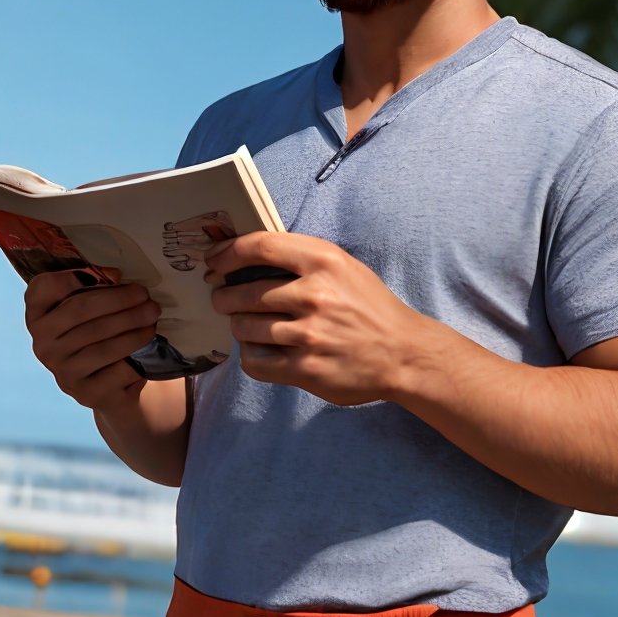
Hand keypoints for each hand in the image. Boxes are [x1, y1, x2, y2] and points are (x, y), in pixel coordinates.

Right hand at [24, 270, 160, 413]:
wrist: (106, 386)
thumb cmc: (96, 336)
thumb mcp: (87, 310)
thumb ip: (91, 286)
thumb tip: (114, 276)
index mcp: (37, 317)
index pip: (45, 288)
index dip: (74, 275)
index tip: (114, 273)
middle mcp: (43, 345)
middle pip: (82, 312)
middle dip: (120, 301)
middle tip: (147, 298)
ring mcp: (63, 372)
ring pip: (104, 343)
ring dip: (134, 327)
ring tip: (152, 318)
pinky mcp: (86, 393)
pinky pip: (119, 369)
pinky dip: (138, 355)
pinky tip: (150, 343)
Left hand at [205, 232, 425, 405]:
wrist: (403, 353)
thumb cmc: (370, 307)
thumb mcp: (344, 267)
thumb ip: (301, 259)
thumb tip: (244, 254)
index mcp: (324, 261)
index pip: (259, 247)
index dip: (227, 253)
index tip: (213, 261)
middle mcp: (315, 295)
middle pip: (243, 293)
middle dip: (224, 297)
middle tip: (223, 300)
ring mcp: (310, 335)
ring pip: (245, 328)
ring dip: (239, 327)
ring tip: (248, 326)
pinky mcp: (307, 369)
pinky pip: (255, 362)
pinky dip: (250, 356)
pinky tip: (262, 350)